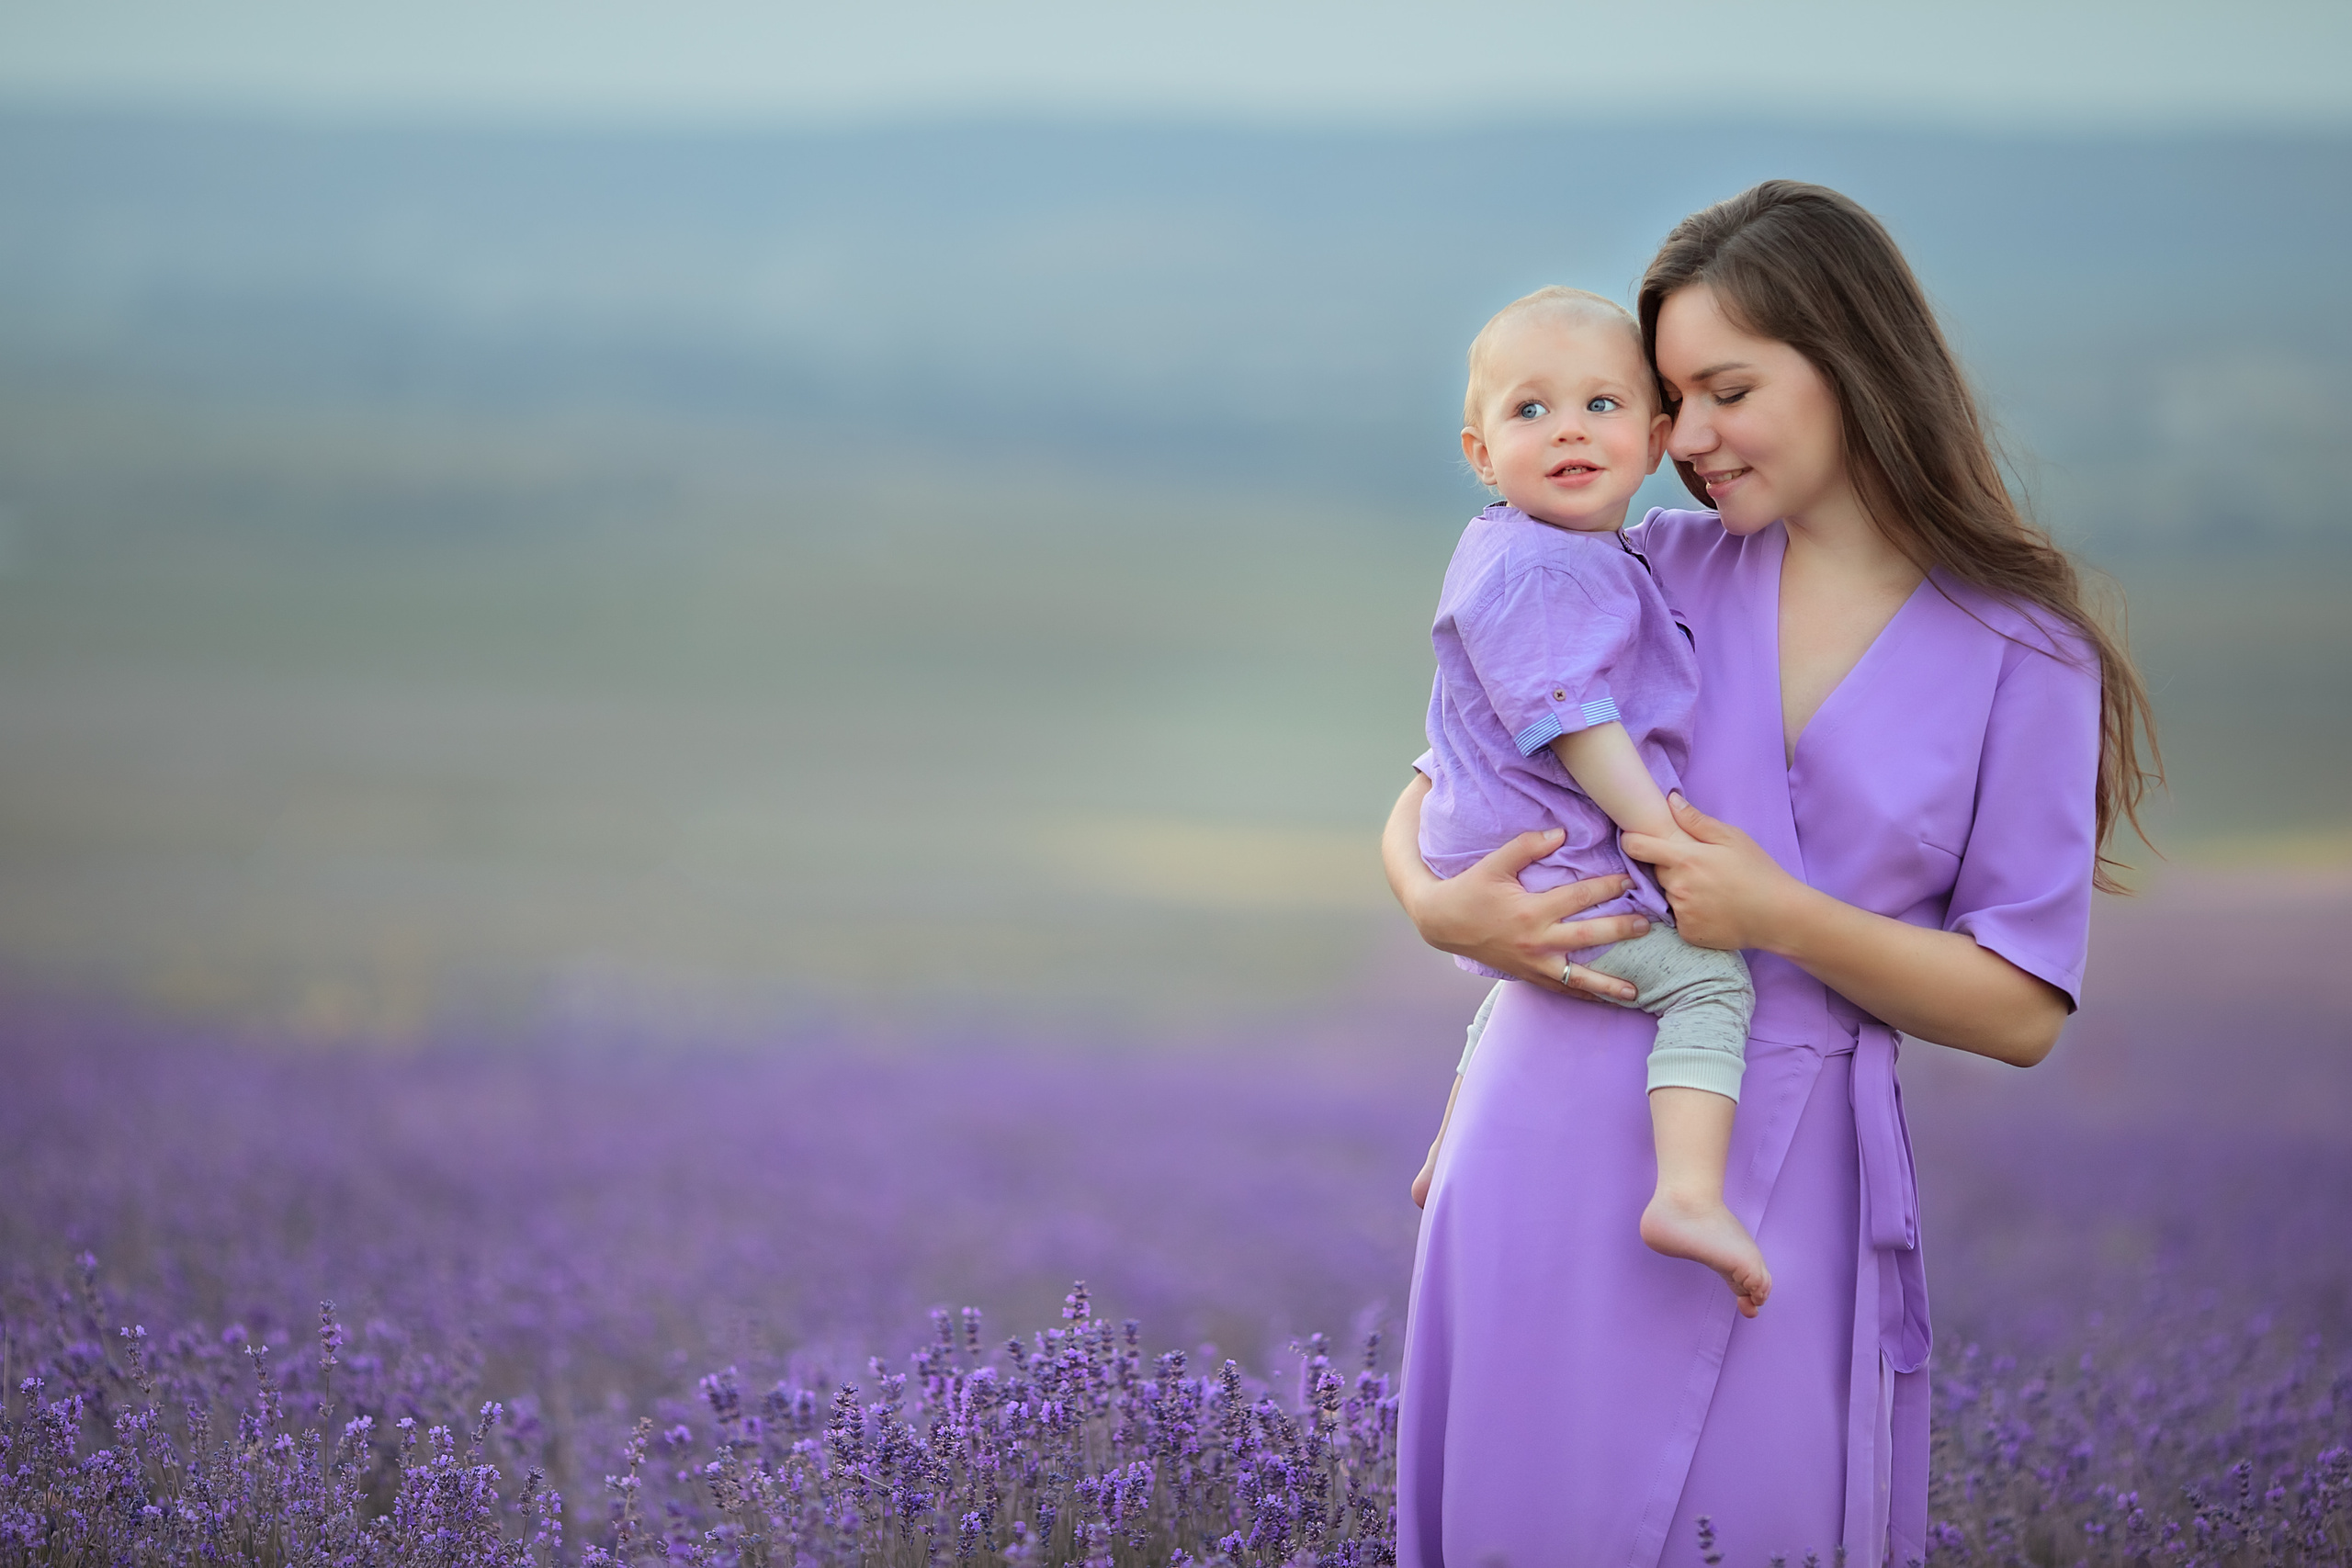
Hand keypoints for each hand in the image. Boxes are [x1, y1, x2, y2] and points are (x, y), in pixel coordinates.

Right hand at [1407, 827, 1648, 999]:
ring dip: (1608, 984)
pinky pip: (1560, 988)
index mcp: (1531, 910)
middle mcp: (1536, 940)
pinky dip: (1583, 996)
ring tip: (1636, 991)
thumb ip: (1528, 846)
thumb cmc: (1470, 889)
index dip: (1606, 888)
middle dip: (1621, 931)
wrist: (1441, 922)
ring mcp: (1532, 963)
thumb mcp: (1495, 863)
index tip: (1630, 882)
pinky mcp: (1527, 975)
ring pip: (1577, 977)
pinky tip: (1604, 1001)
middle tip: (1647, 925)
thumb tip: (1562, 833)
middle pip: (1588, 937)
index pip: (1578, 897)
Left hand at [1621, 794, 1800, 952]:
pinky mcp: (1687, 933)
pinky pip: (1678, 919)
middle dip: (1669, 868)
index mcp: (1685, 859)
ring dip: (1679, 892)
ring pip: (1667, 896)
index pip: (1637, 848)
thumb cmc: (1757, 871)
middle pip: (1656, 872)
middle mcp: (1677, 886)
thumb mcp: (1731, 838)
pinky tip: (1711, 910)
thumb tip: (1670, 800)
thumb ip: (1696, 820)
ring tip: (1709, 891)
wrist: (1778, 915)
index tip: (1636, 841)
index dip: (1632, 842)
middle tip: (1697, 869)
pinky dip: (1689, 914)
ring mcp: (1681, 912)